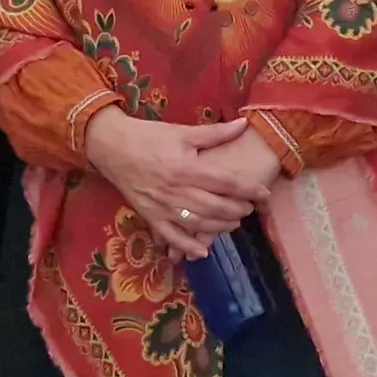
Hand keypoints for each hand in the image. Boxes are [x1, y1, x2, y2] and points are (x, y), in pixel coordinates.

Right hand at [85, 110, 274, 258]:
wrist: (111, 147)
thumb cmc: (149, 137)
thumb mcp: (183, 132)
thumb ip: (215, 133)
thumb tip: (244, 124)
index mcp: (187, 168)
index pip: (227, 183)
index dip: (249, 190)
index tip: (265, 195)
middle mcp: (177, 191)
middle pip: (216, 208)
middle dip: (238, 211)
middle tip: (250, 209)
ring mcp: (163, 207)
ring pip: (198, 224)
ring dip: (220, 227)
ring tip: (234, 223)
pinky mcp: (150, 216)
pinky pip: (171, 237)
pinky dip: (187, 247)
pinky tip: (202, 252)